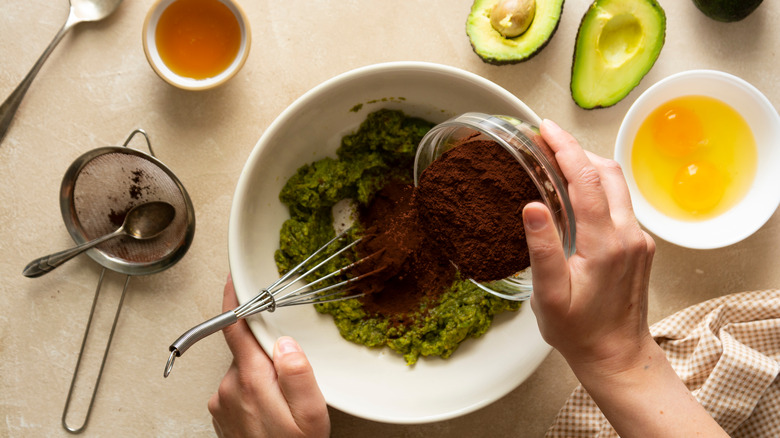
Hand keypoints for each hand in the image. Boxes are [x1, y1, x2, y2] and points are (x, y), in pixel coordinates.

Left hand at [208, 276, 329, 437]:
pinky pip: (240, 388)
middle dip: (268, 352)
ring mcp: (222, 402)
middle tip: (293, 379)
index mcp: (252, 380)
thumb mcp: (311, 417)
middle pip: (247, 348)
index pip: (235, 327)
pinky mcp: (222, 414)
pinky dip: (256, 390)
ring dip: (264, 375)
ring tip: (286, 404)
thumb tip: (285, 342)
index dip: (235, 300)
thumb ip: (299, 375)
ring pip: (245, 369)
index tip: (234, 278)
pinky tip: (273, 412)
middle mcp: (230, 387)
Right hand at [523, 120, 726, 436]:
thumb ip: (542, 249)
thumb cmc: (578, 331)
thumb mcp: (549, 295)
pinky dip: (597, 185)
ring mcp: (638, 239)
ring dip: (589, 165)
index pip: (586, 180)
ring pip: (617, 185)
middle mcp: (628, 235)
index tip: (546, 130)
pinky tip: (575, 191)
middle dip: (577, 149)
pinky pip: (619, 203)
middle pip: (608, 173)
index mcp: (605, 244)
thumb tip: (532, 206)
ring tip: (556, 158)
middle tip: (546, 138)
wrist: (616, 355)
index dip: (565, 149)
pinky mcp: (639, 246)